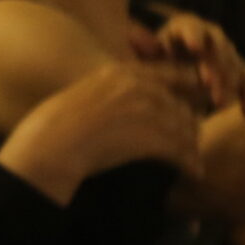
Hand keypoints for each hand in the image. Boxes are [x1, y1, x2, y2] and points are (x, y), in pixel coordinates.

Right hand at [0, 63, 203, 203]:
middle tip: (191, 141)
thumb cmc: (55, 127)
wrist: (50, 146)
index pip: (167, 74)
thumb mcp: (84, 95)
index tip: (187, 105)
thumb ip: (109, 93)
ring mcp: (146, 110)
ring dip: (191, 145)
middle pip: (179, 104)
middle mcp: (138, 87)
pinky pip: (181, 150)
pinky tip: (194, 171)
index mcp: (121, 72)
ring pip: (185, 127)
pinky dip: (190, 162)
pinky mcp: (151, 137)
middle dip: (188, 124)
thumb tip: (124, 106)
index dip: (183, 89)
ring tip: (194, 160)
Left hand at [132, 13, 244, 114]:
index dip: (193, 35)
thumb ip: (142, 52)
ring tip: (217, 103)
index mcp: (183, 29)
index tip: (194, 47)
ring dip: (227, 82)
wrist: (164, 88)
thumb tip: (134, 39)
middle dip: (213, 63)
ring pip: (232, 64)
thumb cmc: (150, 70)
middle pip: (217, 45)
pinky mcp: (234, 75)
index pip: (191, 27)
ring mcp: (223, 55)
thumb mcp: (144, 61)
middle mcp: (207, 38)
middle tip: (207, 83)